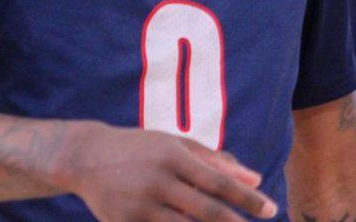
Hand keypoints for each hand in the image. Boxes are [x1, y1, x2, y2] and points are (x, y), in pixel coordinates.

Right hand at [54, 122, 278, 220]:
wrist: (85, 156)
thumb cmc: (141, 148)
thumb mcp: (175, 145)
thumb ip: (215, 160)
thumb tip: (255, 177)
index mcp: (173, 155)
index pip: (218, 181)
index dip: (246, 198)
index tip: (271, 210)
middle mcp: (158, 179)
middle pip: (206, 210)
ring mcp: (140, 205)